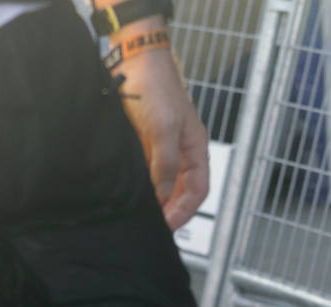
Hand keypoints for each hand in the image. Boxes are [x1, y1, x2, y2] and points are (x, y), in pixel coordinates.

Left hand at [111, 45, 209, 228]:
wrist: (134, 59)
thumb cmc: (156, 87)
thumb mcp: (163, 129)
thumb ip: (165, 164)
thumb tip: (161, 195)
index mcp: (195, 148)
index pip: (198, 189)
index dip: (186, 210)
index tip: (168, 225)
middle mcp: (181, 150)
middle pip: (182, 189)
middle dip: (171, 208)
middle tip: (154, 224)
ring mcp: (163, 145)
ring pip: (164, 181)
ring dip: (156, 197)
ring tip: (143, 212)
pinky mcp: (144, 140)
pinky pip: (147, 169)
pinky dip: (143, 182)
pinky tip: (132, 190)